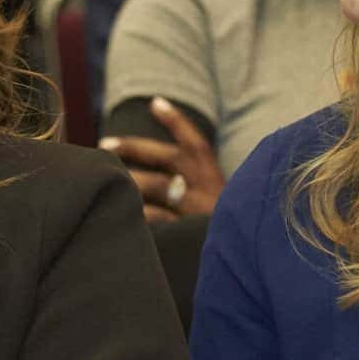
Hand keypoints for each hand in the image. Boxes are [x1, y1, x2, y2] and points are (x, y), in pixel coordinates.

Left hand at [101, 99, 224, 223]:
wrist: (253, 257)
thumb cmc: (233, 225)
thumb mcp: (223, 198)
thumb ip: (199, 182)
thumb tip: (168, 168)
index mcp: (215, 176)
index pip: (195, 141)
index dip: (176, 120)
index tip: (155, 102)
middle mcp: (205, 189)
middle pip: (167, 159)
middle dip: (135, 148)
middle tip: (105, 142)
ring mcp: (196, 211)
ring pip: (158, 188)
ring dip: (130, 180)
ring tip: (105, 177)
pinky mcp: (187, 234)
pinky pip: (157, 222)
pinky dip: (138, 216)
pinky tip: (119, 212)